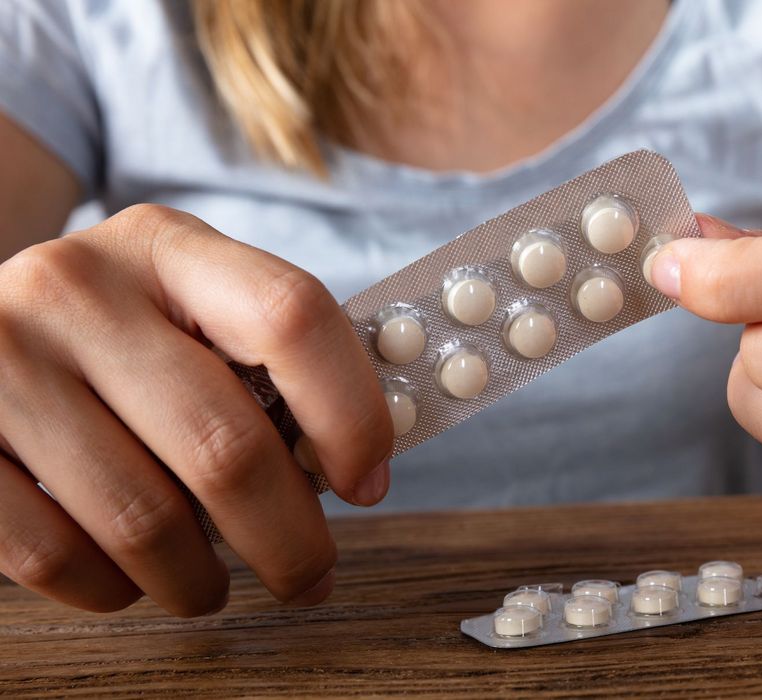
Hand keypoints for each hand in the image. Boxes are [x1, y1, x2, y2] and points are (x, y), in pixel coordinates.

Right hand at [0, 205, 392, 614]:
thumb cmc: (110, 336)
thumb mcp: (182, 307)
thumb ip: (265, 362)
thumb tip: (354, 470)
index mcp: (166, 247)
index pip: (292, 317)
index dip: (352, 413)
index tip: (368, 481)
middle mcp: (79, 289)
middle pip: (227, 445)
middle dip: (291, 539)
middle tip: (309, 576)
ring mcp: (2, 359)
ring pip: (145, 519)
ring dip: (198, 580)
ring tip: (208, 585)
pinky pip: (53, 554)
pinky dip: (110, 588)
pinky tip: (128, 579)